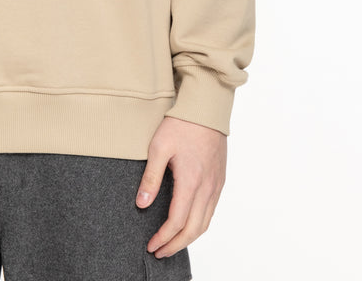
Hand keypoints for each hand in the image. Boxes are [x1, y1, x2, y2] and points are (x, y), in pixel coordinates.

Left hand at [135, 116, 226, 257]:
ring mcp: (216, 185)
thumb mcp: (158, 147)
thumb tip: (141, 204)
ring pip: (205, 222)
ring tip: (172, 243)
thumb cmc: (181, 124)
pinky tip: (188, 223)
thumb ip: (151, 178)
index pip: (177, 222)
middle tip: (159, 252)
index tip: (151, 246)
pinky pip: (211, 210)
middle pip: (194, 229)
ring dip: (189, 238)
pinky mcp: (219, 179)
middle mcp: (207, 188)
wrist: (206, 108)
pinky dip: (199, 224)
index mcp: (191, 182)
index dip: (164, 238)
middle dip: (176, 245)